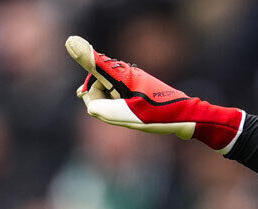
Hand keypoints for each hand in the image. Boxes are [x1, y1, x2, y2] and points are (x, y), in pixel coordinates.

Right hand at [65, 36, 243, 151]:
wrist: (185, 116)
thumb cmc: (159, 116)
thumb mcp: (131, 116)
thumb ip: (104, 108)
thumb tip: (86, 100)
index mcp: (122, 77)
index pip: (96, 64)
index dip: (83, 55)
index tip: (71, 42)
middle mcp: (124, 73)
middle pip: (94, 85)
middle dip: (97, 100)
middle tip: (119, 113)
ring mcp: (128, 78)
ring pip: (103, 91)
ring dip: (108, 104)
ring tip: (130, 113)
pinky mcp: (132, 85)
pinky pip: (113, 94)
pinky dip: (114, 104)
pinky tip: (129, 111)